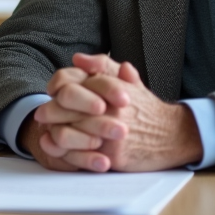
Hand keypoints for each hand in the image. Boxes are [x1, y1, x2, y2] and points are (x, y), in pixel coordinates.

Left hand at [31, 53, 202, 171]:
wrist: (173, 135)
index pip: (75, 83)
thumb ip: (104, 66)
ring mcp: (111, 132)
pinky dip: (65, 153)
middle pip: (68, 106)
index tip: (51, 93)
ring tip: (48, 133)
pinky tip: (58, 150)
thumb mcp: (130, 82)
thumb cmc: (147, 109)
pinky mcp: (113, 155)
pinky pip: (80, 156)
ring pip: (69, 132)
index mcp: (112, 87)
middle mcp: (111, 108)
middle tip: (41, 115)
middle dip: (51, 111)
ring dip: (55, 132)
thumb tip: (78, 59)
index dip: (58, 88)